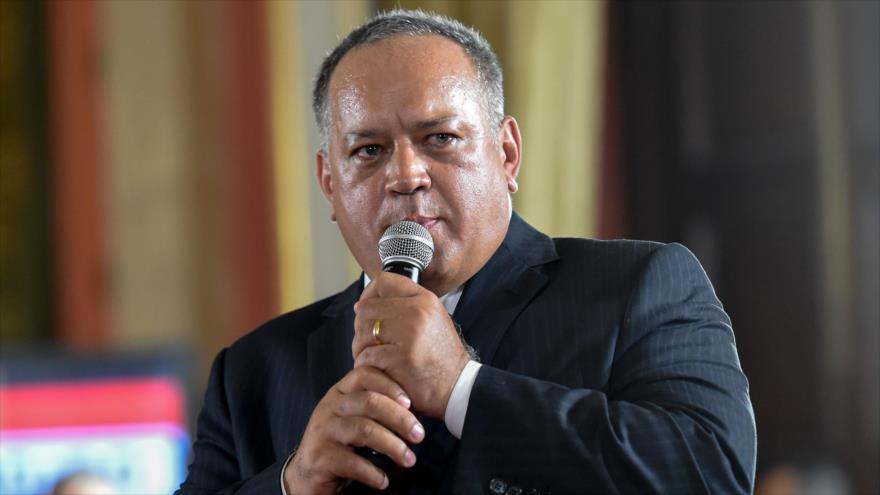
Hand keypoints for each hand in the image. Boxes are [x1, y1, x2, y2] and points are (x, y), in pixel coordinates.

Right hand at [283, 366, 424, 493]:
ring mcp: (322, 430)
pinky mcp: (319, 456)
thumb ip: (376, 407)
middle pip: (370, 401)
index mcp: (340, 392)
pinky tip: (383, 481)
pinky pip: (352, 462)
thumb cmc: (340, 444)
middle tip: (419, 435)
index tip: (411, 403)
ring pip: (365, 430)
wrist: (307, 474)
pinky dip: (373, 473)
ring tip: (409, 460)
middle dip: (400, 418)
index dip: (390, 385)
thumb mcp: (355, 418)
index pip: (365, 375)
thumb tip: (415, 410)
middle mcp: (329, 406)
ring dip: (393, 446)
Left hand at [352, 272, 469, 418]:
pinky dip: (367, 365)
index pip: (384, 282)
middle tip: (369, 341)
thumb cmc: (439, 355)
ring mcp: (409, 334)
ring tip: (374, 357)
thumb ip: (403, 306)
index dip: (368, 294)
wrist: (456, 386)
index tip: (365, 308)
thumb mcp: (431, 319)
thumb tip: (363, 304)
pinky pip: (367, 355)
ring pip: (363, 332)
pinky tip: (379, 370)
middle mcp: (418, 312)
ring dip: (361, 348)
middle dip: (361, 327)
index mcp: (425, 299)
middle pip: (367, 308)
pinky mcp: (400, 358)